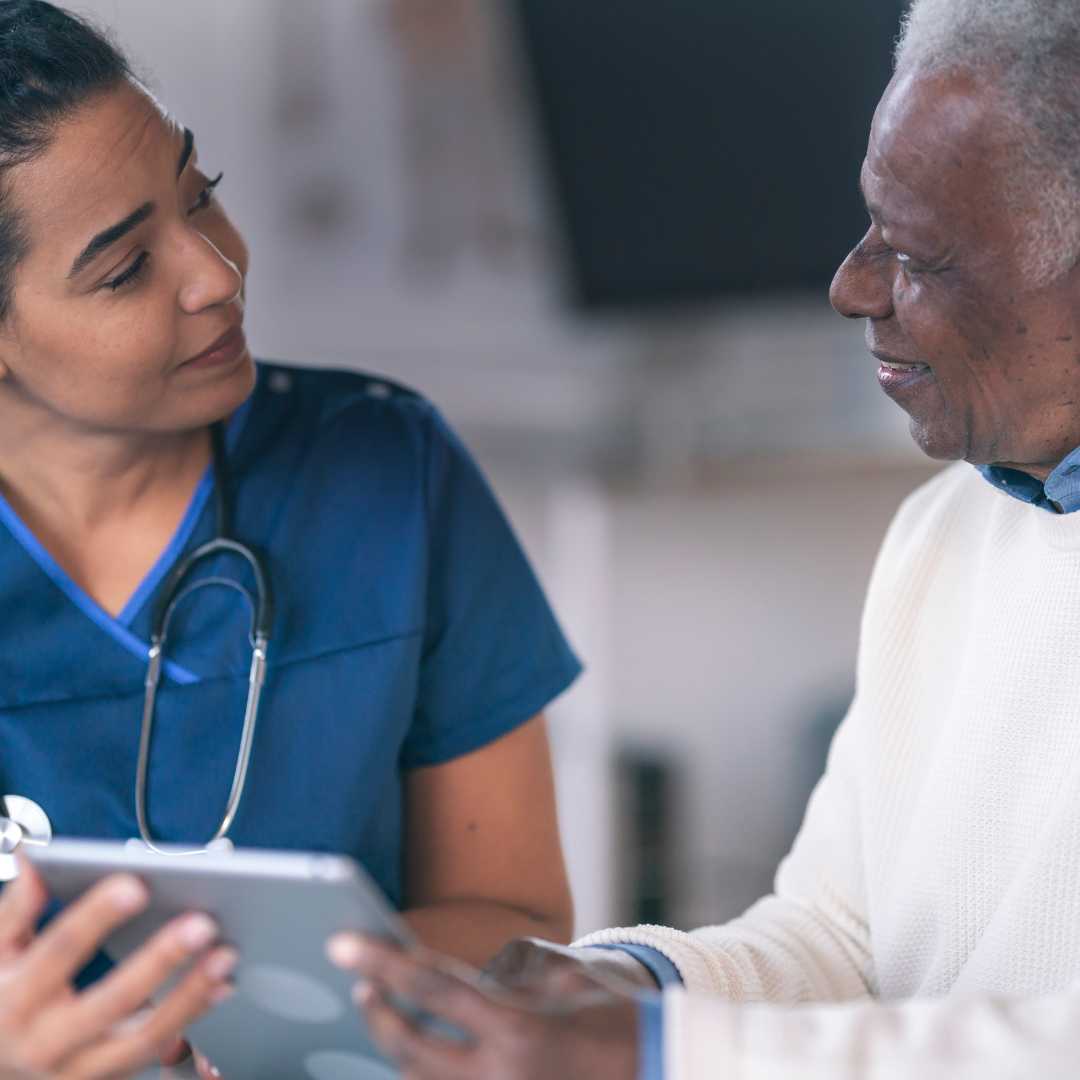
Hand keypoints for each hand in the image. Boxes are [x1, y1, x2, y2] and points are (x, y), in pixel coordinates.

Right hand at [0, 857, 236, 1079]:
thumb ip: (16, 909)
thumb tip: (35, 860)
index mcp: (16, 1000)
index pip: (60, 950)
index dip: (96, 916)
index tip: (136, 884)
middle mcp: (46, 1042)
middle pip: (111, 1001)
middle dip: (160, 960)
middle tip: (201, 924)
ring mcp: (78, 1070)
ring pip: (142, 1038)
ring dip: (190, 995)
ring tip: (224, 955)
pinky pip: (156, 1051)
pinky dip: (193, 1017)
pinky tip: (220, 986)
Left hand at [327, 933, 638, 1079]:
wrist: (655, 1073)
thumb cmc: (614, 1022)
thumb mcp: (565, 983)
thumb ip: (506, 979)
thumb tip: (455, 976)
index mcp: (518, 1029)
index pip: (432, 987)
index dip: (383, 962)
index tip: (343, 944)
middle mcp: (499, 1076)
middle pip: (410, 1045)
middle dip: (378, 1012)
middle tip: (359, 983)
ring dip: (396, 1046)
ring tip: (383, 1011)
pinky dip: (424, 1071)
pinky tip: (416, 1051)